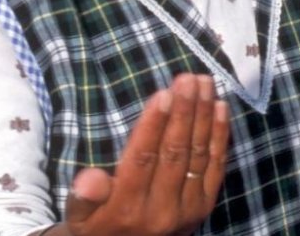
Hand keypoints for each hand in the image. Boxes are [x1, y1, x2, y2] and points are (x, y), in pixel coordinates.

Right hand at [62, 74, 228, 235]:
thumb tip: (88, 180)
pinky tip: (220, 108)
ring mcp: (188, 208)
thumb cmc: (98, 225)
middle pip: (174, 152)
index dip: (154, 125)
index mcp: (126, 209)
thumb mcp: (80, 217)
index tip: (163, 93)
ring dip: (203, 116)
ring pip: (197, 154)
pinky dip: (219, 135)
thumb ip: (84, 198)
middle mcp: (160, 210)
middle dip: (184, 111)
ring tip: (205, 84)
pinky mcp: (205, 205)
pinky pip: (215, 165)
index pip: (142, 160)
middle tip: (189, 79)